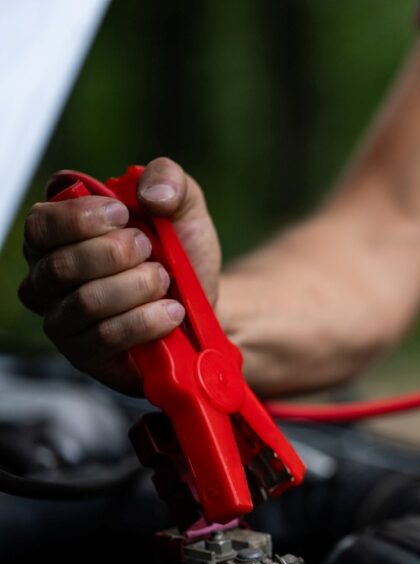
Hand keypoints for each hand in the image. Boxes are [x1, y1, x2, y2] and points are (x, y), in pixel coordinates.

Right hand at [18, 157, 221, 393]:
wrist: (205, 308)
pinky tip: (170, 312)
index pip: (41, 223)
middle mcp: (47, 277)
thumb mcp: (183, 206)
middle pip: (62, 265)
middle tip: (153, 253)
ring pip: (85, 302)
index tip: (124, 215)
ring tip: (165, 281)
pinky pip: (104, 337)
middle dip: (119, 255)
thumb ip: (168, 179)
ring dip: (137, 287)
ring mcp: (61, 319)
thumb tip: (149, 194)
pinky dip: (145, 321)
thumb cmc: (181, 255)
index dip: (81, 218)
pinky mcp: (84, 354)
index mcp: (58, 235)